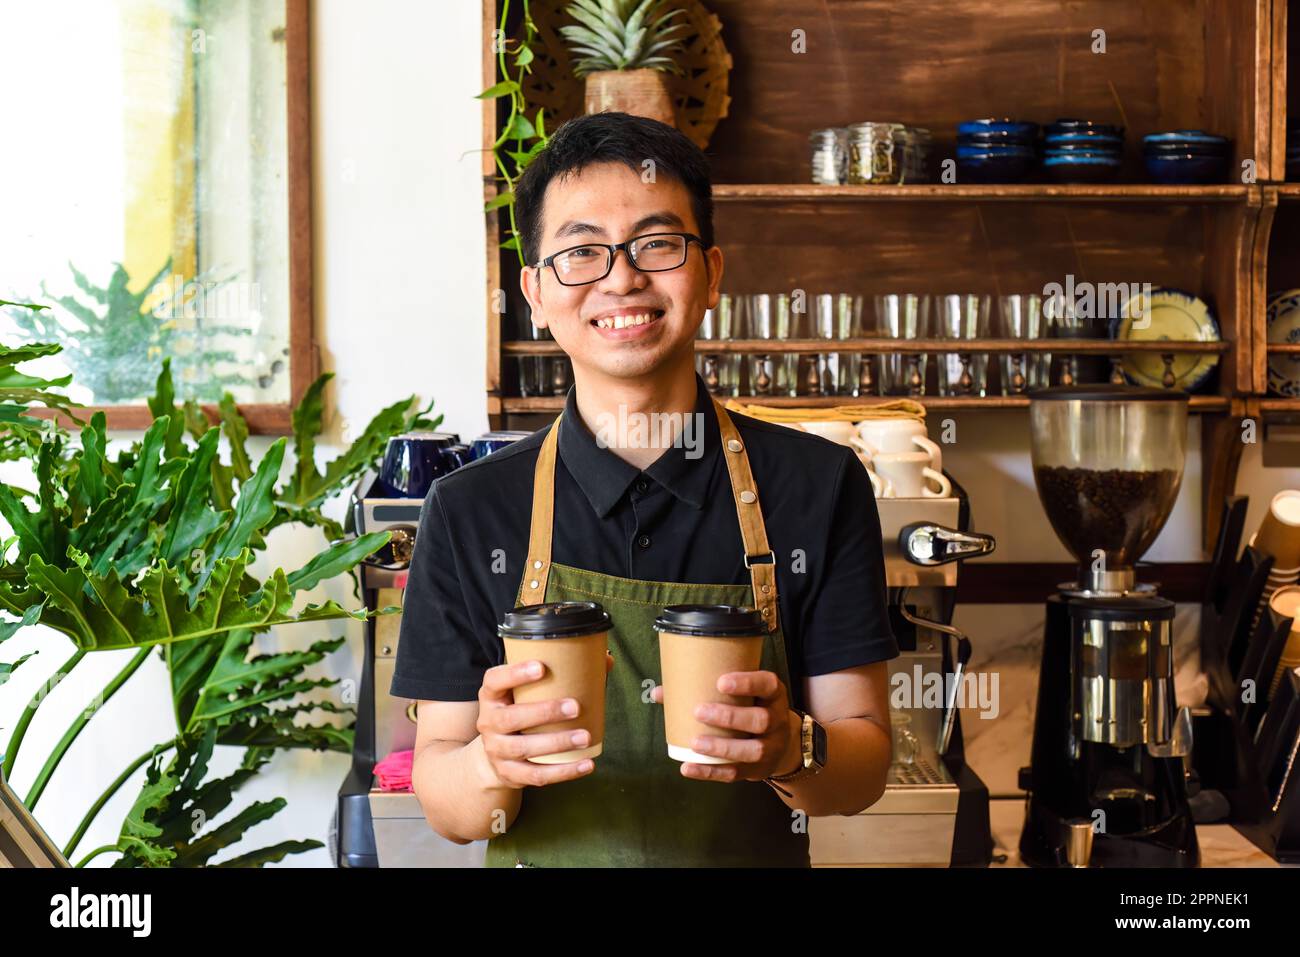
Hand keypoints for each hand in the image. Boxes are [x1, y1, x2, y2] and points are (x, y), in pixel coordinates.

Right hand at [476, 651, 613, 788]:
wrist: (495, 755)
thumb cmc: (521, 711)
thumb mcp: (526, 692)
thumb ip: (559, 674)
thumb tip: (605, 660)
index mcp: (492, 696)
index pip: (495, 681)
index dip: (515, 673)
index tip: (542, 667)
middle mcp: (488, 722)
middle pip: (511, 718)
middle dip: (544, 712)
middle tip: (575, 707)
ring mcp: (497, 750)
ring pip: (524, 748)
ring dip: (557, 743)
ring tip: (585, 737)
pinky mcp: (509, 774)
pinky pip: (537, 775)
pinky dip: (563, 772)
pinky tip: (586, 764)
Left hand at [650, 670, 799, 783]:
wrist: (779, 743)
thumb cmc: (749, 708)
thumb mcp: (741, 695)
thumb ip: (704, 688)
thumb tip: (659, 691)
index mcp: (773, 695)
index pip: (767, 684)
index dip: (747, 683)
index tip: (720, 682)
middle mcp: (778, 720)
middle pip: (761, 720)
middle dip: (730, 717)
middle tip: (699, 711)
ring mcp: (772, 748)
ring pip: (753, 750)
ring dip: (722, 747)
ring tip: (695, 743)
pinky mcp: (758, 770)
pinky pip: (736, 773)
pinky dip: (710, 772)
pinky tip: (688, 767)